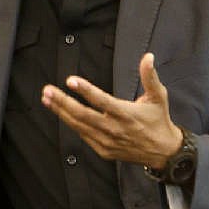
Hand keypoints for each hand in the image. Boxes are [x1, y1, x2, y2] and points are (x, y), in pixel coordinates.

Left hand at [41, 52, 182, 168]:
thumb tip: (148, 56)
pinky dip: (71, 123)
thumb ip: (150, 76)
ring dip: (61, 111)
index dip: (86, 90)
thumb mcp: (158, 96)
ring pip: (79, 125)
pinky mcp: (103, 150)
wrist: (162, 152)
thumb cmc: (158, 120)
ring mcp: (107, 141)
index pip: (102, 101)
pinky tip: (60, 112)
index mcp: (126, 114)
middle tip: (47, 90)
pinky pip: (83, 135)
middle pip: (83, 115)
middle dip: (63, 102)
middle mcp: (114, 129)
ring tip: (46, 98)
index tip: (70, 80)